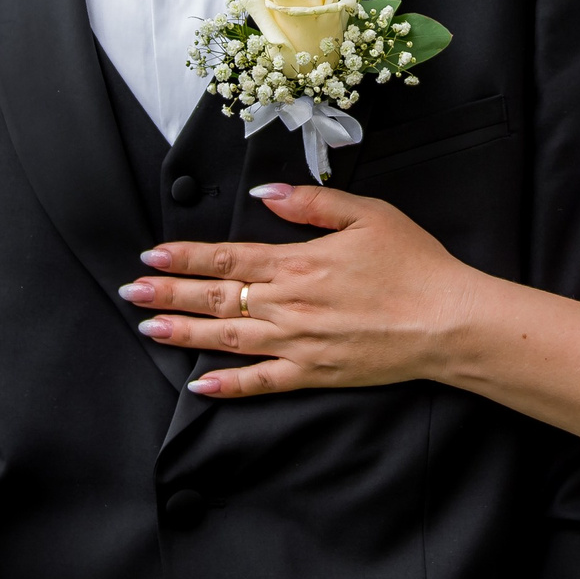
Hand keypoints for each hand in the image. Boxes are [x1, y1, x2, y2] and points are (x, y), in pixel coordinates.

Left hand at [120, 183, 486, 397]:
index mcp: (297, 261)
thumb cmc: (414, 264)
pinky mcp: (315, 373)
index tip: (151, 256)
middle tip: (131, 294)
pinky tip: (199, 386)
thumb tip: (264, 192)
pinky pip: (262, 382)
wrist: (448, 320)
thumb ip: (310, 202)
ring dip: (184, 334)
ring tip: (149, 328)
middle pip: (216, 298)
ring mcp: (298, 342)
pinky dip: (228, 386)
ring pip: (227, 339)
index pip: (227, 257)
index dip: (185, 257)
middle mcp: (289, 303)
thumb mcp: (367, 214)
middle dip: (169, 295)